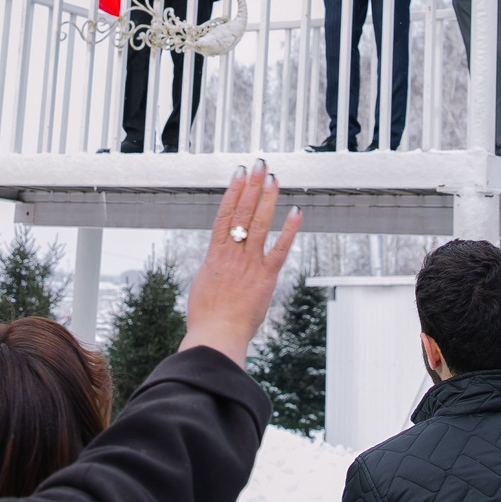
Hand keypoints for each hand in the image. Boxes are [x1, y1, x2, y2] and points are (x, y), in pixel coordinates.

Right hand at [178, 163, 300, 365]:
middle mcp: (232, 254)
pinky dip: (289, 230)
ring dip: (267, 200)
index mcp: (215, 255)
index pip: (224, 214)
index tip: (239, 173)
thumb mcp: (204, 285)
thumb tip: (219, 260)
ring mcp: (249, 264)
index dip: (233, 191)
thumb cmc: (207, 317)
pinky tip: (296, 212)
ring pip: (258, 225)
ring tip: (273, 179)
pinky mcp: (265, 278)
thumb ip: (215, 268)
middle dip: (251, 187)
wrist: (216, 336)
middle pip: (241, 213)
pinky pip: (279, 250)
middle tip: (259, 165)